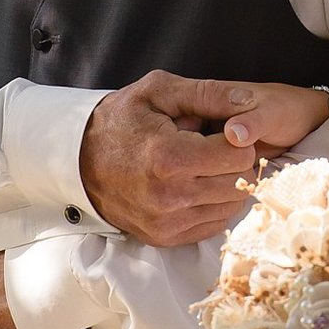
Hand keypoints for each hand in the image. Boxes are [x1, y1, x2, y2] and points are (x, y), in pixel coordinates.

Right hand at [77, 72, 327, 245]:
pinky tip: (194, 185)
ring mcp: (167, 222)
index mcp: (169, 157)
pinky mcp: (165, 238)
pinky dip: (212, 204)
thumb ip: (208, 93)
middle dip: (234, 162)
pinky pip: (214, 224)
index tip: (221, 132)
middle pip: (239, 183)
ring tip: (201, 166)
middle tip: (213, 148)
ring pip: (231, 206)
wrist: (78, 161)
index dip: (238, 139)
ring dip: (225, 184)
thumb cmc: (121, 120)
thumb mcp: (159, 91)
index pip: (239, 156)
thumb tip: (249, 103)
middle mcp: (169, 197)